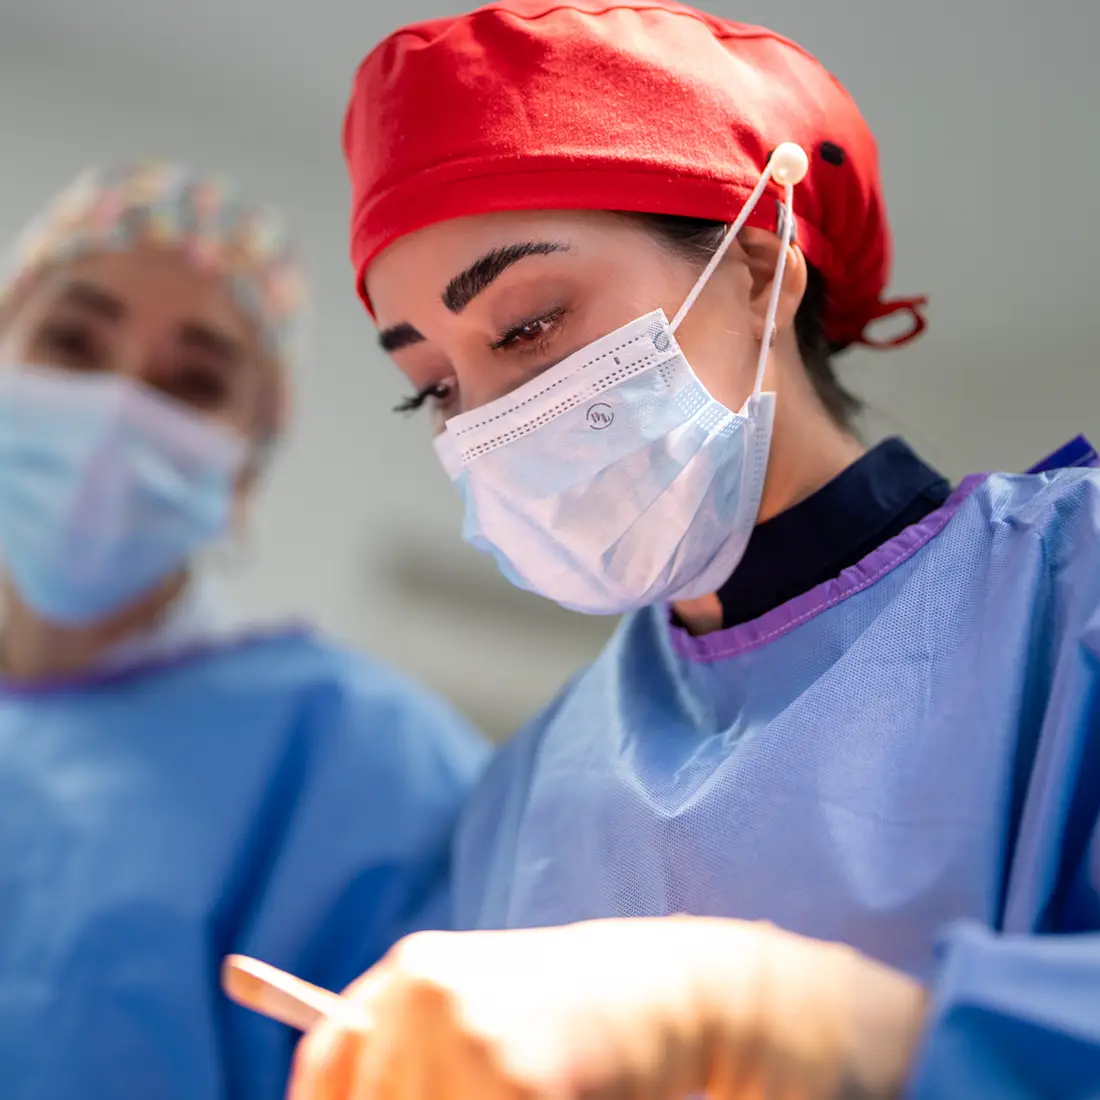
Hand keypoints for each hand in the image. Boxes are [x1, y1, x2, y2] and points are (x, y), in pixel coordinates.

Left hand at [287, 916, 926, 1099]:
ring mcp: (465, 1030)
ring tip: (536, 1094)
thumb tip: (343, 1098)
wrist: (677, 989)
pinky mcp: (515, 1076)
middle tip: (498, 1098)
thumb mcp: (479, 1018)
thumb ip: (411, 1056)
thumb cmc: (578, 1016)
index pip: (328, 1066)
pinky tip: (564, 1096)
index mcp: (410, 973)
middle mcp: (422, 991)